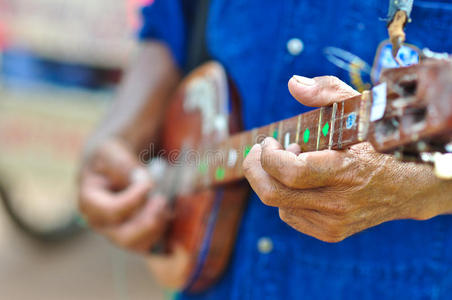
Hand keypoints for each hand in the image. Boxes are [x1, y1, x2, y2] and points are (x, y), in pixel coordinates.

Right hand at [78, 138, 169, 251]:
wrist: (113, 166)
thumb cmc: (109, 157)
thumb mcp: (111, 152)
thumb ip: (123, 165)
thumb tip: (141, 180)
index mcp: (89, 203)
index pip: (111, 211)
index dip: (132, 201)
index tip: (148, 184)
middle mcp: (102, 224)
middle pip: (124, 238)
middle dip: (147, 222)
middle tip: (161, 201)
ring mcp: (118, 233)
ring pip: (140, 246)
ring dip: (158, 227)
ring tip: (166, 204)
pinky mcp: (136, 236)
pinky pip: (152, 246)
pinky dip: (165, 234)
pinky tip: (171, 214)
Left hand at [243, 75, 451, 242]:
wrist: (409, 185)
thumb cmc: (380, 143)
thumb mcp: (360, 109)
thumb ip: (327, 91)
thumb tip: (292, 84)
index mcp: (346, 170)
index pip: (291, 172)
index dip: (269, 156)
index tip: (269, 141)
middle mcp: (338, 202)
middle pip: (273, 194)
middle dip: (255, 170)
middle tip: (258, 153)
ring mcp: (334, 221)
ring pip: (279, 204)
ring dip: (275, 180)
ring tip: (294, 161)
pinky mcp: (331, 232)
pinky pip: (291, 215)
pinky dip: (287, 195)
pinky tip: (302, 182)